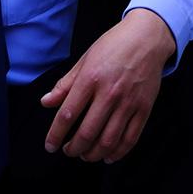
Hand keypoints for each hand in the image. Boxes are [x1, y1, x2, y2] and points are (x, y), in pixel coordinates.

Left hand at [41, 8, 172, 162]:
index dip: (56, 134)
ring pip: (108, 140)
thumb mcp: (84, 59)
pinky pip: (130, 138)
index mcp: (90, 78)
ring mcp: (128, 102)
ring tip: (85, 155)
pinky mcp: (144, 109)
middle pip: (87, 132)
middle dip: (74, 148)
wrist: (147, 37)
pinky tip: (108, 156)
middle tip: (68, 151)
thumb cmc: (113, 46)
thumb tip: (45, 103)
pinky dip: (118, 153)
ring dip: (93, 154)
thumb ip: (65, 84)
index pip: (68, 114)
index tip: (50, 145)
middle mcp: (109, 93)